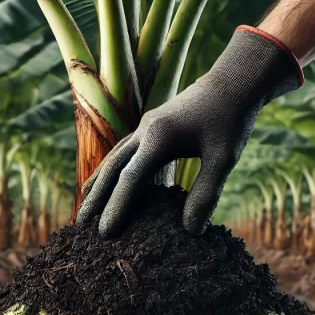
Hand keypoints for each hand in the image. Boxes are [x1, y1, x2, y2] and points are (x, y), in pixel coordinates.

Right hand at [76, 27, 303, 235]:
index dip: (116, 207)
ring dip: (99, 184)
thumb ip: (207, 193)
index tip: (105, 232)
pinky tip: (107, 181)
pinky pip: (124, 151)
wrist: (233, 82)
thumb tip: (191, 230)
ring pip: (114, 158)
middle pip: (112, 168)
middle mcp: (145, 130)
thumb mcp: (224, 158)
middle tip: (81, 226)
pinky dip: (112, 169)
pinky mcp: (152, 125)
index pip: (131, 179)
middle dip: (96, 199)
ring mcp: (145, 125)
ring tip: (86, 207)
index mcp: (159, 138)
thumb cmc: (232, 119)